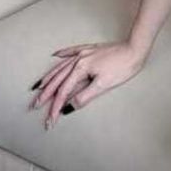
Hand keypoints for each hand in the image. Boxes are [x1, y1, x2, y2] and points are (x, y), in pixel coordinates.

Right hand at [29, 41, 147, 129]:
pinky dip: (62, 54)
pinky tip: (55, 55)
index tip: (50, 121)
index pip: (64, 92)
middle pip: (58, 80)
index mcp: (81, 69)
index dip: (55, 108)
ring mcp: (84, 53)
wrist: (135, 49)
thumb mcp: (103, 85)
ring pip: (61, 66)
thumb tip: (69, 107)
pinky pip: (71, 51)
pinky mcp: (90, 49)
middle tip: (34, 106)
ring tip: (38, 86)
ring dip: (49, 77)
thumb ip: (84, 96)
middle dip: (46, 94)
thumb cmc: (123, 67)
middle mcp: (79, 59)